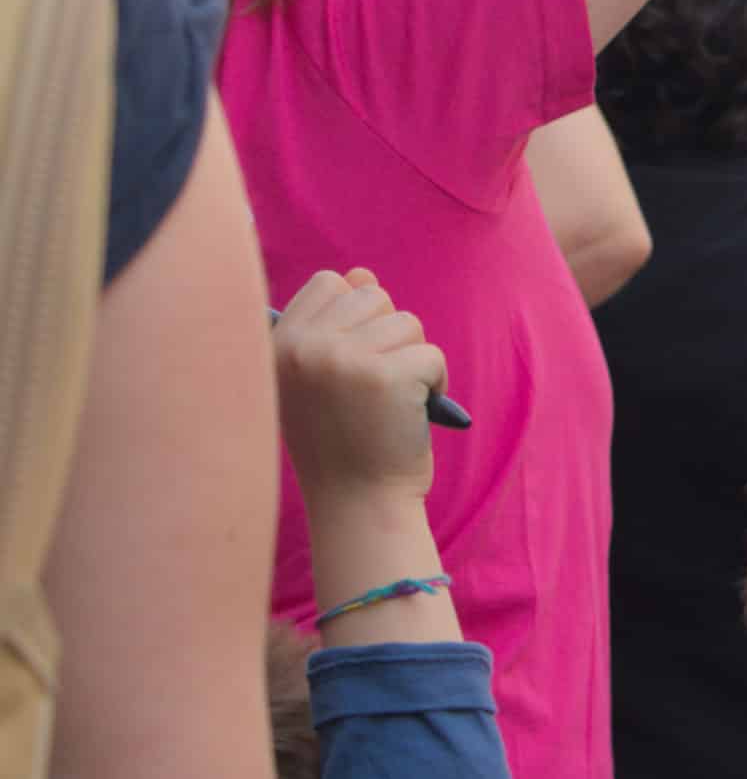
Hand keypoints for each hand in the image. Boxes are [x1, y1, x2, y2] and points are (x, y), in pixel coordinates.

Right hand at [272, 269, 447, 504]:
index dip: (355, 317)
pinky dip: (435, 383)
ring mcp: (344, 360)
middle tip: (375, 388)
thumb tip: (363, 273)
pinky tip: (414, 412)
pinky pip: (432, 354)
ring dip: (413, 359)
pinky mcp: (387, 377)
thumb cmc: (340, 441)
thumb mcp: (319, 380)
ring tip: (393, 401)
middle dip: (388, 336)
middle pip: (373, 296)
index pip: (330, 284)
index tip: (354, 363)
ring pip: (407, 323)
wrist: (358, 504)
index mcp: (279, 344)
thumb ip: (334, 324)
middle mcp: (305, 347)